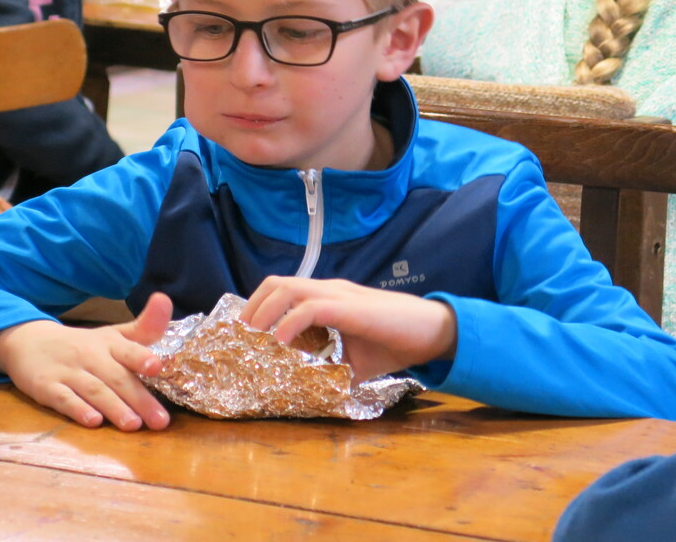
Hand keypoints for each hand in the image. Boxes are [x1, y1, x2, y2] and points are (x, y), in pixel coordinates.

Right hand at [0, 292, 173, 430]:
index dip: (141, 356)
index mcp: (110, 343)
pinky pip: (63, 399)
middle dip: (139, 399)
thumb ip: (144, 327)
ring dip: (114, 407)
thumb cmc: (83, 345)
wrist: (29, 341)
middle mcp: (90, 355)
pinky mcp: (46, 387)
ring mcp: (68, 371)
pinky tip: (92, 421)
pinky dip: (78, 410)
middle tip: (160, 421)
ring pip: (94, 390)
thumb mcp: (112, 335)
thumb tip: (165, 299)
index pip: (128, 348)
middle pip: (117, 377)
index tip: (156, 366)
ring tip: (133, 425)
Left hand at [239, 277, 456, 382]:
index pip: (283, 289)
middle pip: (277, 282)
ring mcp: (339, 295)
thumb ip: (328, 367)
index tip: (245, 333)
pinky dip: (291, 322)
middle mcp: (329, 289)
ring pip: (290, 288)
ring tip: (254, 335)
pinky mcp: (351, 307)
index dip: (259, 307)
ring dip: (265, 310)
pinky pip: (312, 307)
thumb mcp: (352, 361)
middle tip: (242, 334)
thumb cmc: (394, 344)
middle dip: (253, 306)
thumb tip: (304, 393)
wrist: (433, 333)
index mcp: (327, 297)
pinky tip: (282, 341)